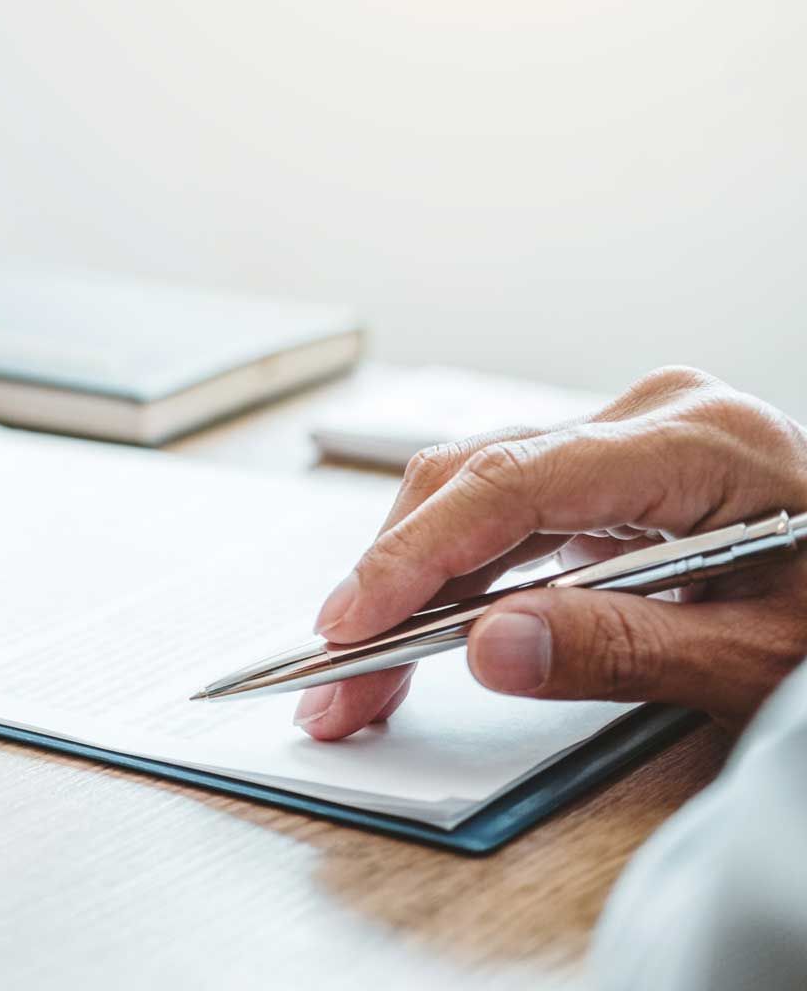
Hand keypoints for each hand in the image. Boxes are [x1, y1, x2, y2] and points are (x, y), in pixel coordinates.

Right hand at [297, 366, 806, 739]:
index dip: (417, 555)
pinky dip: (452, 575)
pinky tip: (418, 632)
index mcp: (700, 440)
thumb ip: (626, 651)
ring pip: (472, 491)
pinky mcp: (611, 470)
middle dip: (390, 585)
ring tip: (361, 674)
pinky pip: (504, 509)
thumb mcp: (761, 658)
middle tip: (337, 683)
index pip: (517, 481)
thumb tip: (490, 648)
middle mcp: (651, 415)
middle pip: (473, 481)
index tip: (352, 624)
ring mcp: (627, 435)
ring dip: (407, 583)